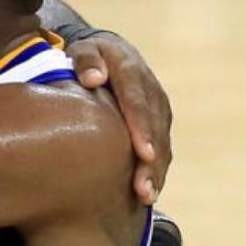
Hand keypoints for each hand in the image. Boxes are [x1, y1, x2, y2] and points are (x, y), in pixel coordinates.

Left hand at [66, 33, 171, 203]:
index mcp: (132, 72)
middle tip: (143, 189)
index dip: (142, 128)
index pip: (138, 102)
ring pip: (162, 143)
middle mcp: (151, 92)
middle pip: (155, 129)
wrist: (109, 52)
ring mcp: (158, 109)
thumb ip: (86, 60)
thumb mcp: (83, 49)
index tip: (144, 153)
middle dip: (151, 161)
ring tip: (146, 196)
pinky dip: (156, 171)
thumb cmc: (88, 55)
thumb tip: (92, 79)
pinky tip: (147, 193)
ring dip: (156, 171)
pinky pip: (161, 148)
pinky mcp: (158, 123)